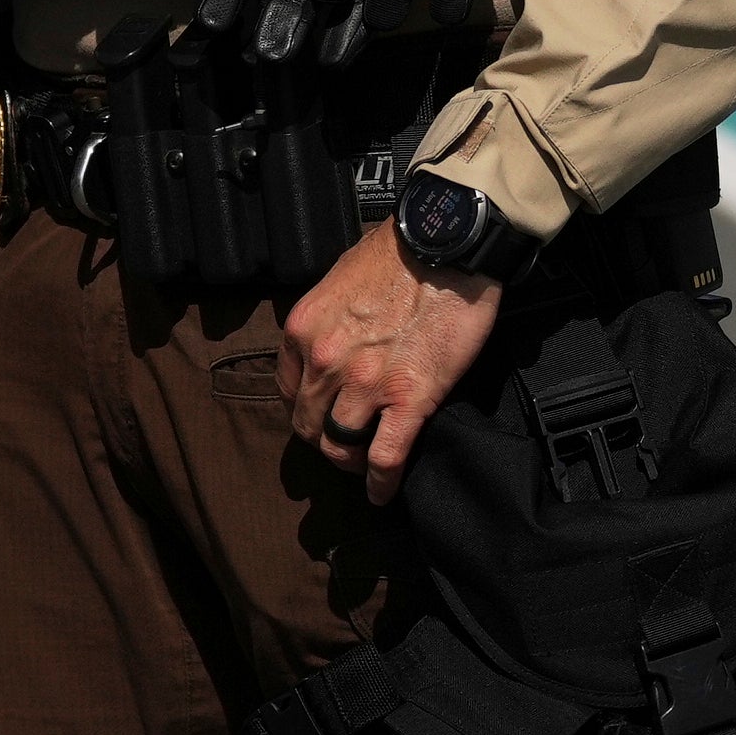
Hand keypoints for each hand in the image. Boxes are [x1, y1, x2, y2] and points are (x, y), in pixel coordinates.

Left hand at [282, 219, 503, 501]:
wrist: (447, 240)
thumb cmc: (400, 252)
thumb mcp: (339, 279)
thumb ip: (327, 321)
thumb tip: (335, 344)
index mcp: (303, 330)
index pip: (288, 392)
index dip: (306, 410)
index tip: (322, 415)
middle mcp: (325, 361)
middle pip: (309, 426)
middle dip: (325, 439)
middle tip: (346, 442)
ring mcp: (365, 383)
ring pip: (341, 446)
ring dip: (351, 460)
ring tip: (365, 464)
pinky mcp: (409, 398)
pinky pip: (384, 458)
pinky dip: (381, 483)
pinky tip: (382, 494)